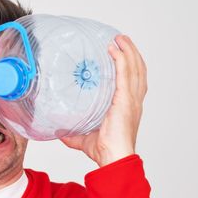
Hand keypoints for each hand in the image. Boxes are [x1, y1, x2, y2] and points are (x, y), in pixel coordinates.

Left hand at [60, 34, 147, 166]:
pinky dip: (122, 59)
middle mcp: (133, 101)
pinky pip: (126, 74)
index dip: (130, 66)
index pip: (133, 81)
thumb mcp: (84, 139)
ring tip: (120, 39)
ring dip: (128, 51)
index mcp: (127, 107)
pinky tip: (115, 49)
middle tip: (121, 40)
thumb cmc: (105, 151)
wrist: (113, 158)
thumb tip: (59, 132)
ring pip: (135, 68)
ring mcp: (131, 100)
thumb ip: (73, 134)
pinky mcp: (126, 100)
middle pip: (138, 70)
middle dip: (131, 53)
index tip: (122, 54)